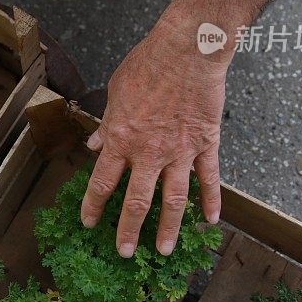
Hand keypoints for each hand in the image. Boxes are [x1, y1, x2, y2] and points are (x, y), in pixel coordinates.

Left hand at [80, 17, 225, 257]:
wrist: (186, 50)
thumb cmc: (148, 64)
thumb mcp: (115, 92)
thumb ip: (107, 123)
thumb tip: (94, 142)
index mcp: (121, 138)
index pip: (102, 181)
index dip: (94, 205)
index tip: (89, 222)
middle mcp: (149, 152)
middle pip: (137, 201)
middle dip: (128, 230)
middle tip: (124, 251)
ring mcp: (179, 151)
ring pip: (174, 200)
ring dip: (168, 228)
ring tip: (164, 250)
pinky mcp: (205, 144)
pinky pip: (209, 179)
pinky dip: (211, 201)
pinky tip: (211, 221)